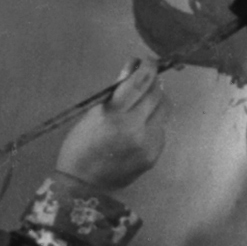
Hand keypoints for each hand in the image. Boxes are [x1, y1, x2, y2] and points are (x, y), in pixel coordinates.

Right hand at [51, 63, 166, 194]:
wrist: (85, 184)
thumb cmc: (81, 145)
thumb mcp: (92, 114)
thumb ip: (115, 93)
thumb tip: (134, 67)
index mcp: (114, 116)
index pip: (140, 83)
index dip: (148, 68)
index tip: (149, 62)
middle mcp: (135, 129)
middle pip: (157, 94)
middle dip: (153, 82)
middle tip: (147, 78)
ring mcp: (148, 143)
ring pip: (165, 110)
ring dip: (157, 100)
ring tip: (144, 100)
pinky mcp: (155, 154)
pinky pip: (161, 129)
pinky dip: (154, 121)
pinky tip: (140, 125)